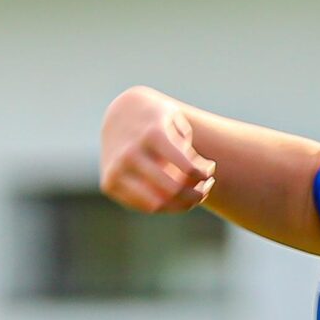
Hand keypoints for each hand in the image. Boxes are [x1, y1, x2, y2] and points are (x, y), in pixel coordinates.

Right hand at [100, 87, 215, 213]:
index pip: (188, 167)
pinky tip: (174, 195)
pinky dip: (163, 206)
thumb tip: (193, 180)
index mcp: (152, 134)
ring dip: (182, 205)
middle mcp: (131, 153)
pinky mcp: (109, 183)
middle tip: (207, 187)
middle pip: (173, 189)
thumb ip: (189, 150)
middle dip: (196, 193)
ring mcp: (117, 170)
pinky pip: (142, 206)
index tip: (210, 170)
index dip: (204, 174)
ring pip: (157, 204)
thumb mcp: (176, 120)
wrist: (119, 114)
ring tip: (195, 195)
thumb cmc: (156, 119)